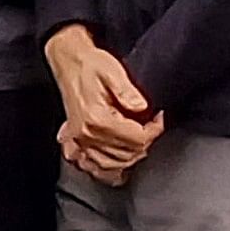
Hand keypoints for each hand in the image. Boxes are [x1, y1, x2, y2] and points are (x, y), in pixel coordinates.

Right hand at [44, 26, 161, 177]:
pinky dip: (105, 169)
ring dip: (129, 158)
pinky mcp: (76, 140)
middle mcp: (86, 133)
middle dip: (145, 143)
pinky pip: (91, 165)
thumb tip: (142, 108)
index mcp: (97, 118)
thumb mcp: (113, 71)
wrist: (70, 61)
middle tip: (152, 127)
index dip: (154, 131)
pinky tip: (116, 167)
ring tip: (139, 143)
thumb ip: (128, 92)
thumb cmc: (90, 65)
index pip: (136, 139)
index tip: (159, 120)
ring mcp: (80, 139)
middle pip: (126, 154)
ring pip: (111, 165)